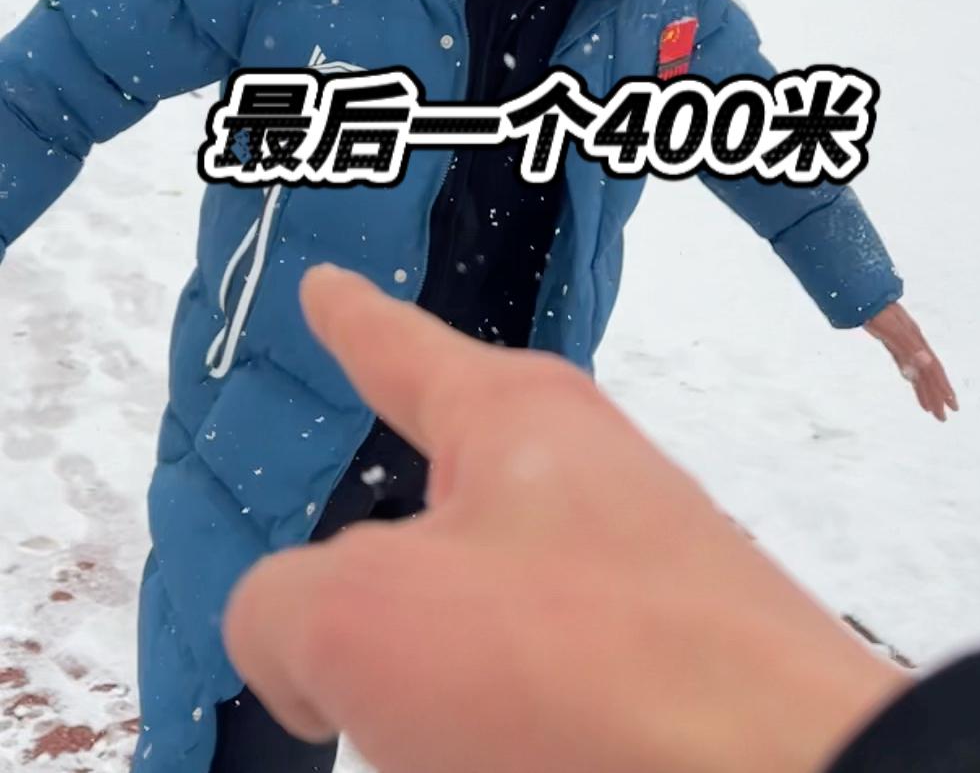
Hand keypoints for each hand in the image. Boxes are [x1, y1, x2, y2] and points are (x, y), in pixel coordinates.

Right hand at [224, 265, 905, 772]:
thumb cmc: (590, 670)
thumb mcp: (365, 622)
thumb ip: (281, 608)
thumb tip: (298, 648)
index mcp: (514, 420)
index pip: (397, 349)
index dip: (349, 320)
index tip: (327, 290)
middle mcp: (579, 480)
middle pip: (421, 526)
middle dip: (372, 612)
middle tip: (353, 684)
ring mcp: (628, 577)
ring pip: (467, 638)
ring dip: (434, 703)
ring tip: (462, 748)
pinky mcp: (661, 671)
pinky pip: (533, 698)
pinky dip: (497, 738)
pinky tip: (506, 756)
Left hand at [864, 302, 957, 420]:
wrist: (863, 294)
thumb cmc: (877, 311)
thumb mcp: (891, 329)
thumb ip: (909, 346)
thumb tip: (927, 363)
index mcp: (916, 342)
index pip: (933, 370)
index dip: (942, 388)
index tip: (950, 407)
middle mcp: (913, 343)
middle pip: (929, 373)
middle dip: (937, 395)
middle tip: (942, 418)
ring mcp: (904, 342)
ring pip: (918, 370)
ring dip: (925, 389)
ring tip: (930, 408)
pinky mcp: (893, 340)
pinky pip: (906, 362)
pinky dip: (911, 376)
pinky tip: (912, 381)